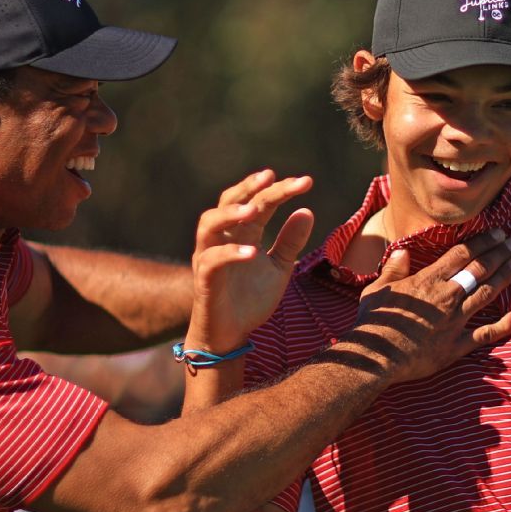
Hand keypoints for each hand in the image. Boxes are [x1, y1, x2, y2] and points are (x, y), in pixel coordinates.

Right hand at [189, 169, 314, 350]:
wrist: (232, 335)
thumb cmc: (251, 300)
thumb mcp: (279, 269)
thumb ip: (290, 242)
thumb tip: (307, 211)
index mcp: (242, 233)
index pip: (259, 202)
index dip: (279, 190)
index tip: (305, 182)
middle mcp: (223, 238)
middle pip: (229, 201)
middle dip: (249, 187)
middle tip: (271, 176)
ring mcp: (210, 256)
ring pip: (209, 223)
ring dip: (230, 213)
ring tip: (254, 209)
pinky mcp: (204, 279)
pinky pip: (211, 260)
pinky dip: (230, 253)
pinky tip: (252, 252)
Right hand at [352, 229, 510, 382]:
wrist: (376, 357)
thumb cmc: (373, 322)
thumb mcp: (377, 289)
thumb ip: (393, 269)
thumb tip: (402, 252)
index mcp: (427, 281)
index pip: (461, 254)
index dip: (482, 242)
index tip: (497, 233)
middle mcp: (446, 297)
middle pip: (479, 270)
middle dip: (498, 254)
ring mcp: (454, 321)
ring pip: (486, 294)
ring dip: (504, 278)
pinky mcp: (457, 345)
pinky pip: (485, 334)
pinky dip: (503, 326)